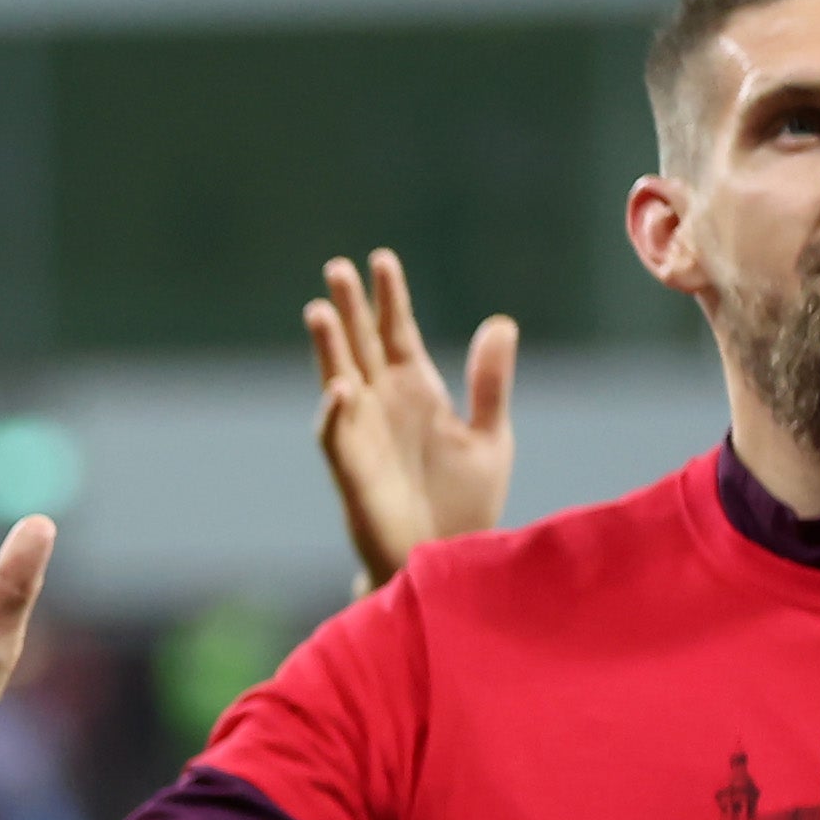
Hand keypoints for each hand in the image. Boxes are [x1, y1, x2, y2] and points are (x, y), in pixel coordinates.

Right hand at [304, 249, 514, 588]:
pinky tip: (340, 388)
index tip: (381, 259)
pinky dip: (335, 413)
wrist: (447, 560)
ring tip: (319, 312)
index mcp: (417, 391)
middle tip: (336, 268)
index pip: (398, 332)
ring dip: (329, 348)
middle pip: (361, 345)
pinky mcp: (353, 469)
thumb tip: (500, 322)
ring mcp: (364, 434)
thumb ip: (489, 382)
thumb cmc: (467, 503)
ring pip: (339, 379)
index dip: (389, 298)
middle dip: (350, 308)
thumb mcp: (489, 436)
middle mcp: (384, 405)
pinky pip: (337, 436)